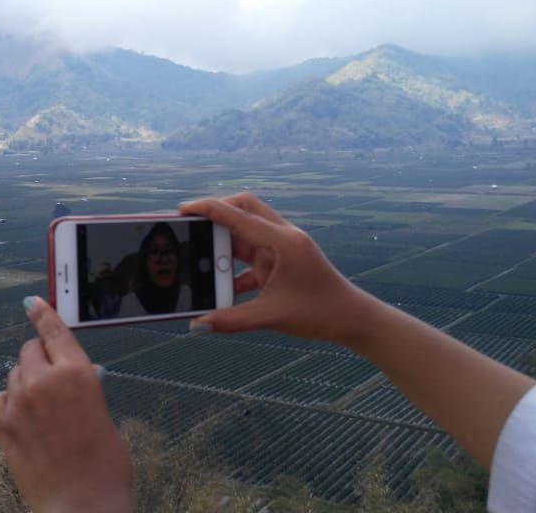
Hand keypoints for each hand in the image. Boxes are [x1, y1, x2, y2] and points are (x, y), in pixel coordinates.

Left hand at [0, 297, 132, 512]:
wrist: (82, 503)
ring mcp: (20, 401)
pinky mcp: (3, 424)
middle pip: (29, 351)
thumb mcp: (101, 414)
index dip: (43, 314)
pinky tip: (20, 420)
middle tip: (50, 384)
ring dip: (23, 384)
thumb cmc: (103, 465)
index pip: (54, 331)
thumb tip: (72, 376)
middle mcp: (45, 380)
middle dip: (38, 361)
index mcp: (78, 373)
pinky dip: (6, 404)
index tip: (32, 303)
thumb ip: (81, 388)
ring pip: (13, 374)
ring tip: (41, 412)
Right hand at [180, 193, 374, 344]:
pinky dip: (234, 268)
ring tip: (197, 257)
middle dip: (215, 214)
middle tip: (189, 225)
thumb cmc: (321, 312)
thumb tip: (198, 325)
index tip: (182, 210)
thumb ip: (231, 320)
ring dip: (223, 245)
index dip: (208, 210)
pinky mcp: (281, 262)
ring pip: (245, 234)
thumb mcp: (271, 317)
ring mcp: (282, 248)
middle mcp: (282, 237)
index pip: (239, 215)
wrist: (352, 319)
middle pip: (243, 209)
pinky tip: (219, 286)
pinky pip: (251, 256)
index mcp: (283, 241)